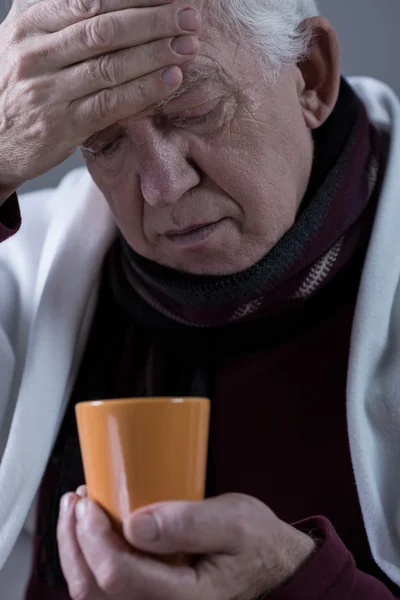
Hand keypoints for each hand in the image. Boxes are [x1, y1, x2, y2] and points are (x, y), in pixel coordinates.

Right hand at [0, 0, 199, 187]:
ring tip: (188, 45)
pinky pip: (110, 104)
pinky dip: (143, 90)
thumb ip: (56, 16)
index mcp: (29, 27)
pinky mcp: (62, 126)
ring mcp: (48, 92)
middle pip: (104, 31)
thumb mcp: (23, 42)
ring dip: (155, 54)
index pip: (89, 2)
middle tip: (189, 17)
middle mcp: (36, 55)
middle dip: (152, 21)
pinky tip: (170, 79)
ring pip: (110, 67)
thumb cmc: (16, 88)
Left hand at [58, 489, 315, 599]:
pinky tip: (92, 534)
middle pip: (94, 592)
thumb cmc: (258, 546)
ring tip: (75, 513)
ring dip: (76, 552)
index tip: (88, 502)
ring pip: (94, 597)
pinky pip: (107, 593)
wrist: (274, 572)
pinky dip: (89, 562)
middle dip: (74, 543)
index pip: (118, 576)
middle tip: (75, 502)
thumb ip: (187, 523)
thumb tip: (135, 524)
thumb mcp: (235, 522)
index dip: (93, 538)